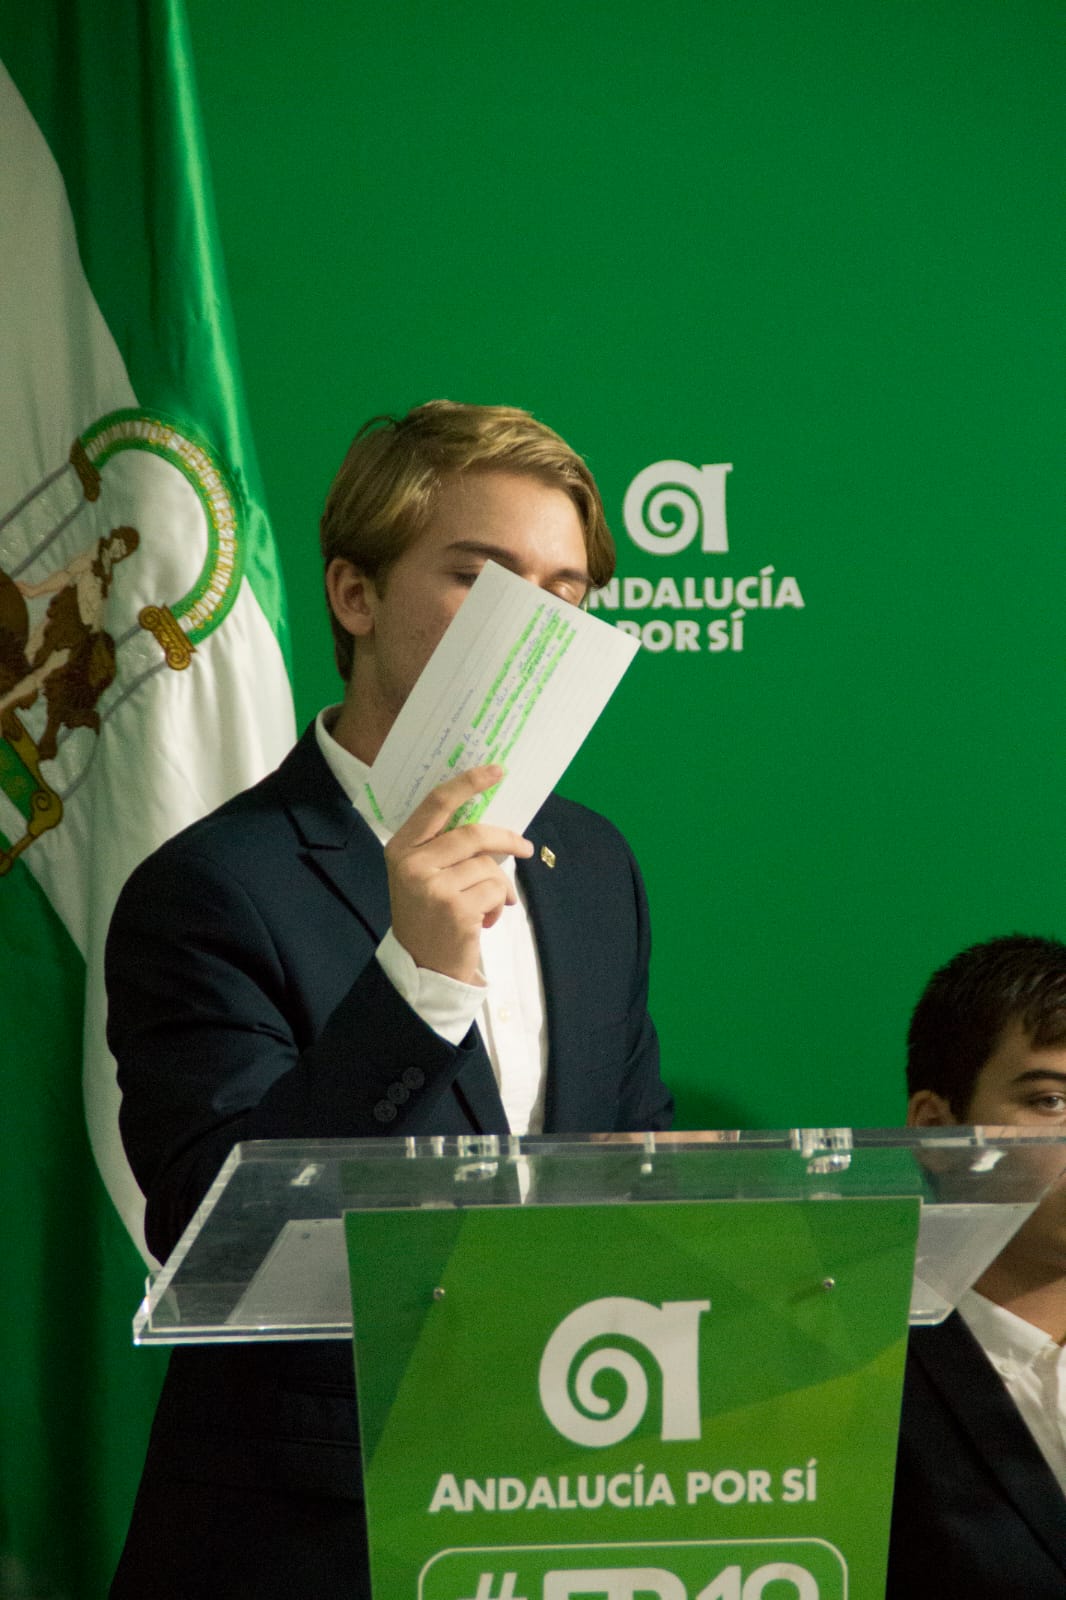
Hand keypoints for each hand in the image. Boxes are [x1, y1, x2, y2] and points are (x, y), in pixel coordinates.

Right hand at [384, 765, 532, 984]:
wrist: (423, 967)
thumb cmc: (429, 914)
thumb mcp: (423, 874)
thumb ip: (445, 846)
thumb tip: (492, 822)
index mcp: (401, 848)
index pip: (437, 803)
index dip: (469, 782)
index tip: (496, 770)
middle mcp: (412, 864)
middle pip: (473, 834)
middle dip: (506, 840)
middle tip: (526, 847)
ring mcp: (433, 887)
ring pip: (489, 865)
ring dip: (499, 884)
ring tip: (489, 904)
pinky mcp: (456, 909)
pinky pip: (495, 890)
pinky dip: (499, 903)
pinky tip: (485, 920)